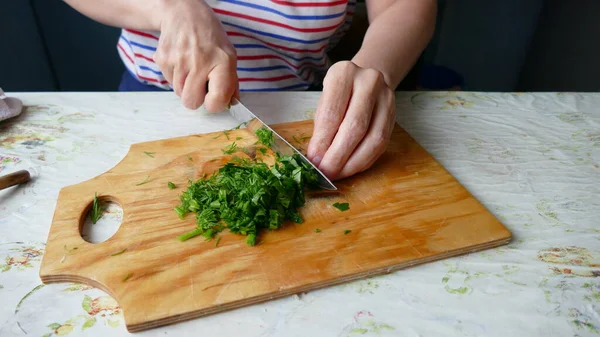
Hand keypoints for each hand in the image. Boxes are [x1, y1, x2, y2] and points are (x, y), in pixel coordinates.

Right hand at [154, 0, 237, 110]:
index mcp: (222, 62)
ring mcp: (179, 60)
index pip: (217, 99)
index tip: (214, 99)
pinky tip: (181, 61)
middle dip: (196, 97)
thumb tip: (232, 104)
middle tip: (200, 84)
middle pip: (191, 102)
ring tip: (191, 68)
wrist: (184, 14)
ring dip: (185, 86)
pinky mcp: (163, 59)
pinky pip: (169, 82)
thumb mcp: (229, 55)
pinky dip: (176, 76)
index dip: (215, 104)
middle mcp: (200, 61)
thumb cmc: (210, 38)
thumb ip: (231, 82)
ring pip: (179, 93)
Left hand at [307, 61, 395, 179]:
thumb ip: (322, 126)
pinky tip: (350, 168)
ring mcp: (386, 98)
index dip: (323, 141)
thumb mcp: (325, 100)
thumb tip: (317, 157)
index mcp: (344, 74)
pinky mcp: (394, 115)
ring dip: (353, 162)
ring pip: (373, 139)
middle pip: (355, 127)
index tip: (314, 160)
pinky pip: (381, 145)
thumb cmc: (340, 93)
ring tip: (337, 174)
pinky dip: (364, 161)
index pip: (332, 113)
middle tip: (325, 172)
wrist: (367, 78)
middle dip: (338, 156)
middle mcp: (369, 82)